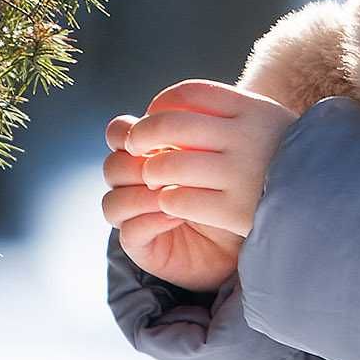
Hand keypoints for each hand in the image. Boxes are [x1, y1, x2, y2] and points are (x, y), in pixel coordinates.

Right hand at [104, 102, 244, 295]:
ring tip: (173, 193)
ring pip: (112, 201)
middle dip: (137, 164)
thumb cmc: (233, 186)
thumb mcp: (216, 153)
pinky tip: (176, 216)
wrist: (246, 232)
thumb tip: (180, 114)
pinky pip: (129, 232)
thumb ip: (193, 133)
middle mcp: (133, 183)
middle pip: (112, 166)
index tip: (164, 133)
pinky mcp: (141, 245)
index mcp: (145, 152)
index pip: (118, 133)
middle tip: (169, 164)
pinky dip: (150, 221)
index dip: (130, 130)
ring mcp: (133, 215)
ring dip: (142, 195)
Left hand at [124, 78, 295, 240]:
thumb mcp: (268, 121)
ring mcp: (241, 173)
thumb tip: (169, 110)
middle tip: (134, 145)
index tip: (153, 115)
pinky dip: (167, 200)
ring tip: (153, 178)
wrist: (331, 204)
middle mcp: (246, 136)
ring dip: (152, 171)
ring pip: (170, 164)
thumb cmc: (288, 159)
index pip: (191, 92)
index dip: (162, 102)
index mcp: (253, 108)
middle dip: (143, 134)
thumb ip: (228, 112)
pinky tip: (172, 202)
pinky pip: (180, 199)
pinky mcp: (235, 210)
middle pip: (171, 125)